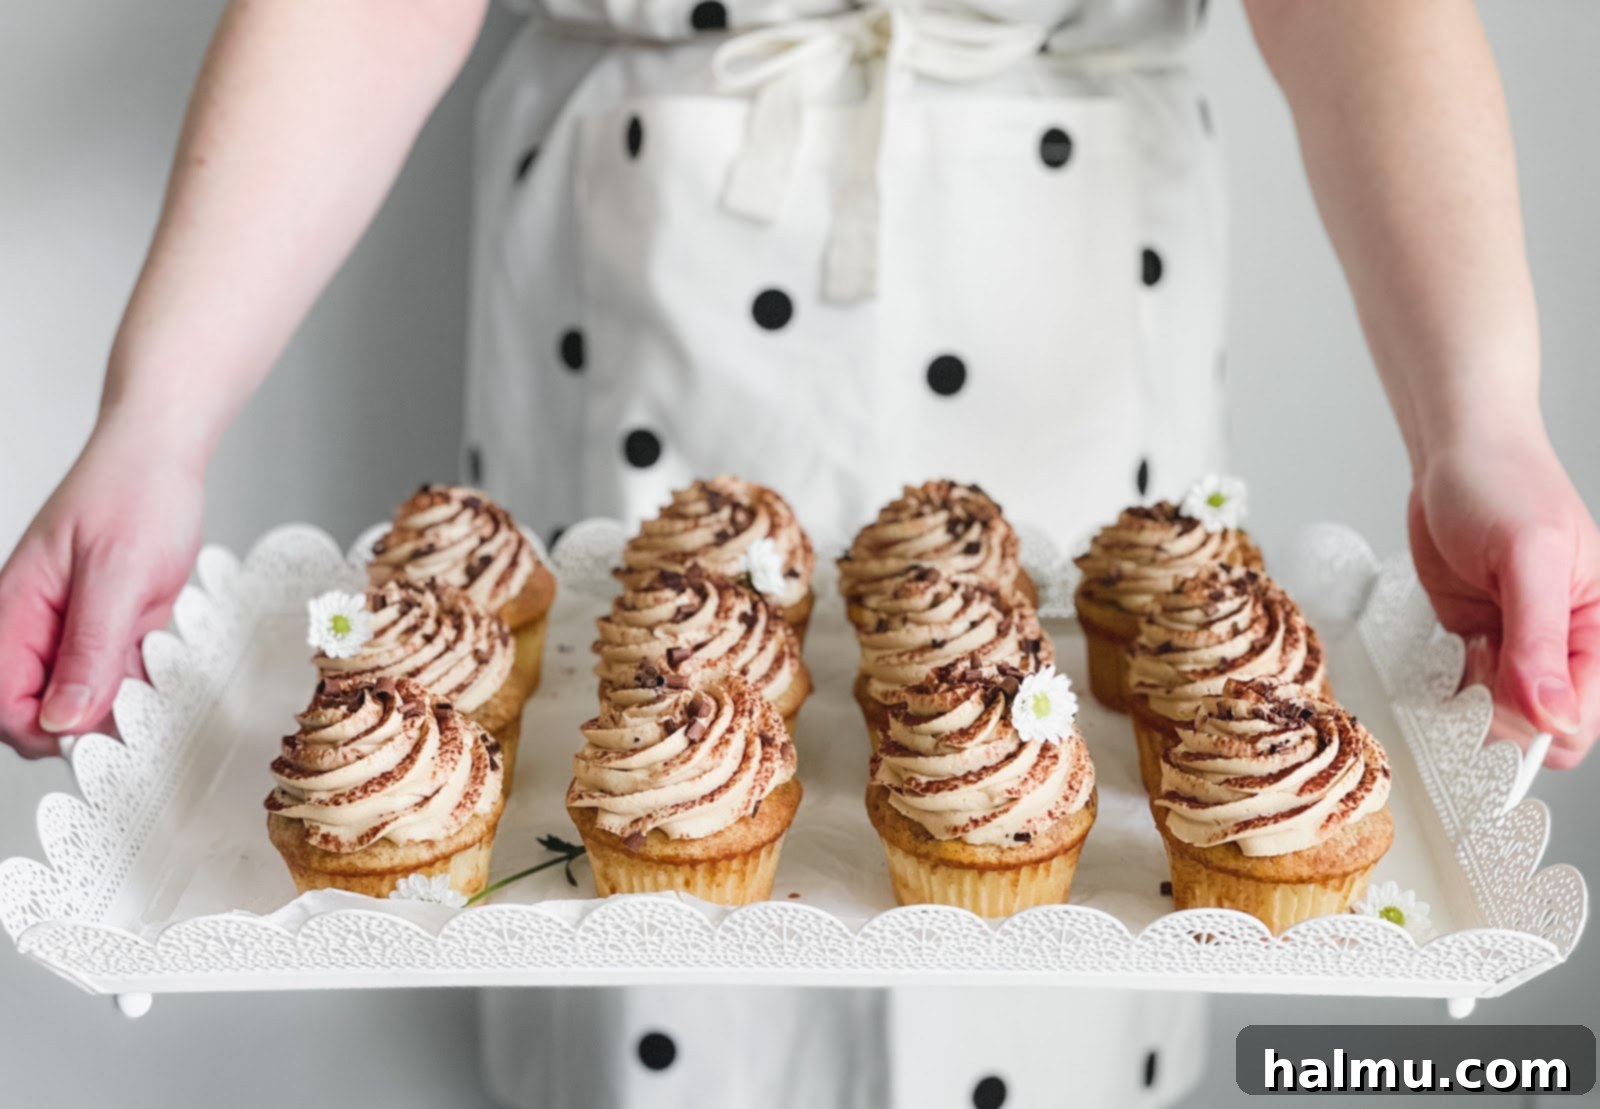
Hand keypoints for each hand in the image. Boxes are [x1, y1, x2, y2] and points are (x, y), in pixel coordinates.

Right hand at [0, 425, 202, 757]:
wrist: (161, 458)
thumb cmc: (132, 495)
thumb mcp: (117, 574)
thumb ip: (90, 649)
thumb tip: (63, 718)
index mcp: (15, 613)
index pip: (3, 702)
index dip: (45, 731)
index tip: (99, 738)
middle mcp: (36, 629)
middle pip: (39, 711)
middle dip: (86, 724)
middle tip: (139, 711)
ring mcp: (72, 633)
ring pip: (82, 702)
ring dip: (120, 705)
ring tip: (156, 677)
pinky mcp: (107, 632)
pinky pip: (116, 679)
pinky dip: (141, 684)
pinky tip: (164, 665)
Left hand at [1409, 432, 1599, 768]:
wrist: (1457, 456)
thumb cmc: (1504, 485)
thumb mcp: (1527, 558)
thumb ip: (1540, 639)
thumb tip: (1554, 715)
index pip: (1581, 718)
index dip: (1537, 728)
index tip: (1494, 712)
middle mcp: (1564, 646)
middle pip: (1537, 727)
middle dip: (1498, 720)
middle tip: (1464, 683)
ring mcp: (1518, 646)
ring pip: (1498, 715)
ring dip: (1466, 707)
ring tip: (1453, 662)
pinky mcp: (1479, 639)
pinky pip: (1466, 690)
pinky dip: (1446, 689)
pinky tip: (1438, 661)